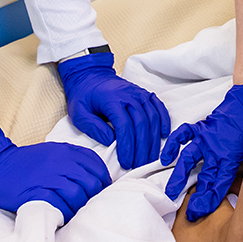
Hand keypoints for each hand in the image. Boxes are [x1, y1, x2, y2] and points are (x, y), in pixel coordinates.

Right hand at [0, 124, 109, 222]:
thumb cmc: (25, 162)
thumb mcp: (52, 152)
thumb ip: (73, 160)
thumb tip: (95, 177)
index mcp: (65, 151)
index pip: (95, 165)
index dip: (103, 179)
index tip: (103, 190)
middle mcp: (60, 163)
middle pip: (90, 182)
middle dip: (95, 196)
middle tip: (91, 205)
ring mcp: (47, 178)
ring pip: (77, 195)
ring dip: (80, 207)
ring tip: (77, 212)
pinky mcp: (35, 193)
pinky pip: (59, 206)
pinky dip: (65, 213)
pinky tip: (64, 216)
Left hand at [55, 51, 170, 170]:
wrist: (91, 75)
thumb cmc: (84, 96)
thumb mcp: (79, 113)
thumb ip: (93, 127)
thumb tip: (110, 141)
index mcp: (111, 100)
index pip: (124, 126)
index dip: (127, 146)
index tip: (126, 163)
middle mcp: (129, 96)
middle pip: (141, 124)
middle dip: (142, 148)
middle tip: (139, 166)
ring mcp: (139, 93)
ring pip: (152, 118)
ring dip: (153, 140)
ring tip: (150, 158)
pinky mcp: (144, 94)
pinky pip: (158, 107)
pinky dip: (163, 121)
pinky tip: (163, 135)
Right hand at [159, 84, 242, 220]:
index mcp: (231, 156)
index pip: (219, 183)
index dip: (210, 200)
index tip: (200, 213)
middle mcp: (216, 148)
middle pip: (205, 177)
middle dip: (197, 197)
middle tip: (189, 213)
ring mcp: (206, 137)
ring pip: (189, 159)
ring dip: (179, 176)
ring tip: (170, 191)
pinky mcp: (201, 127)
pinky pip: (183, 135)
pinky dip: (173, 145)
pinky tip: (166, 157)